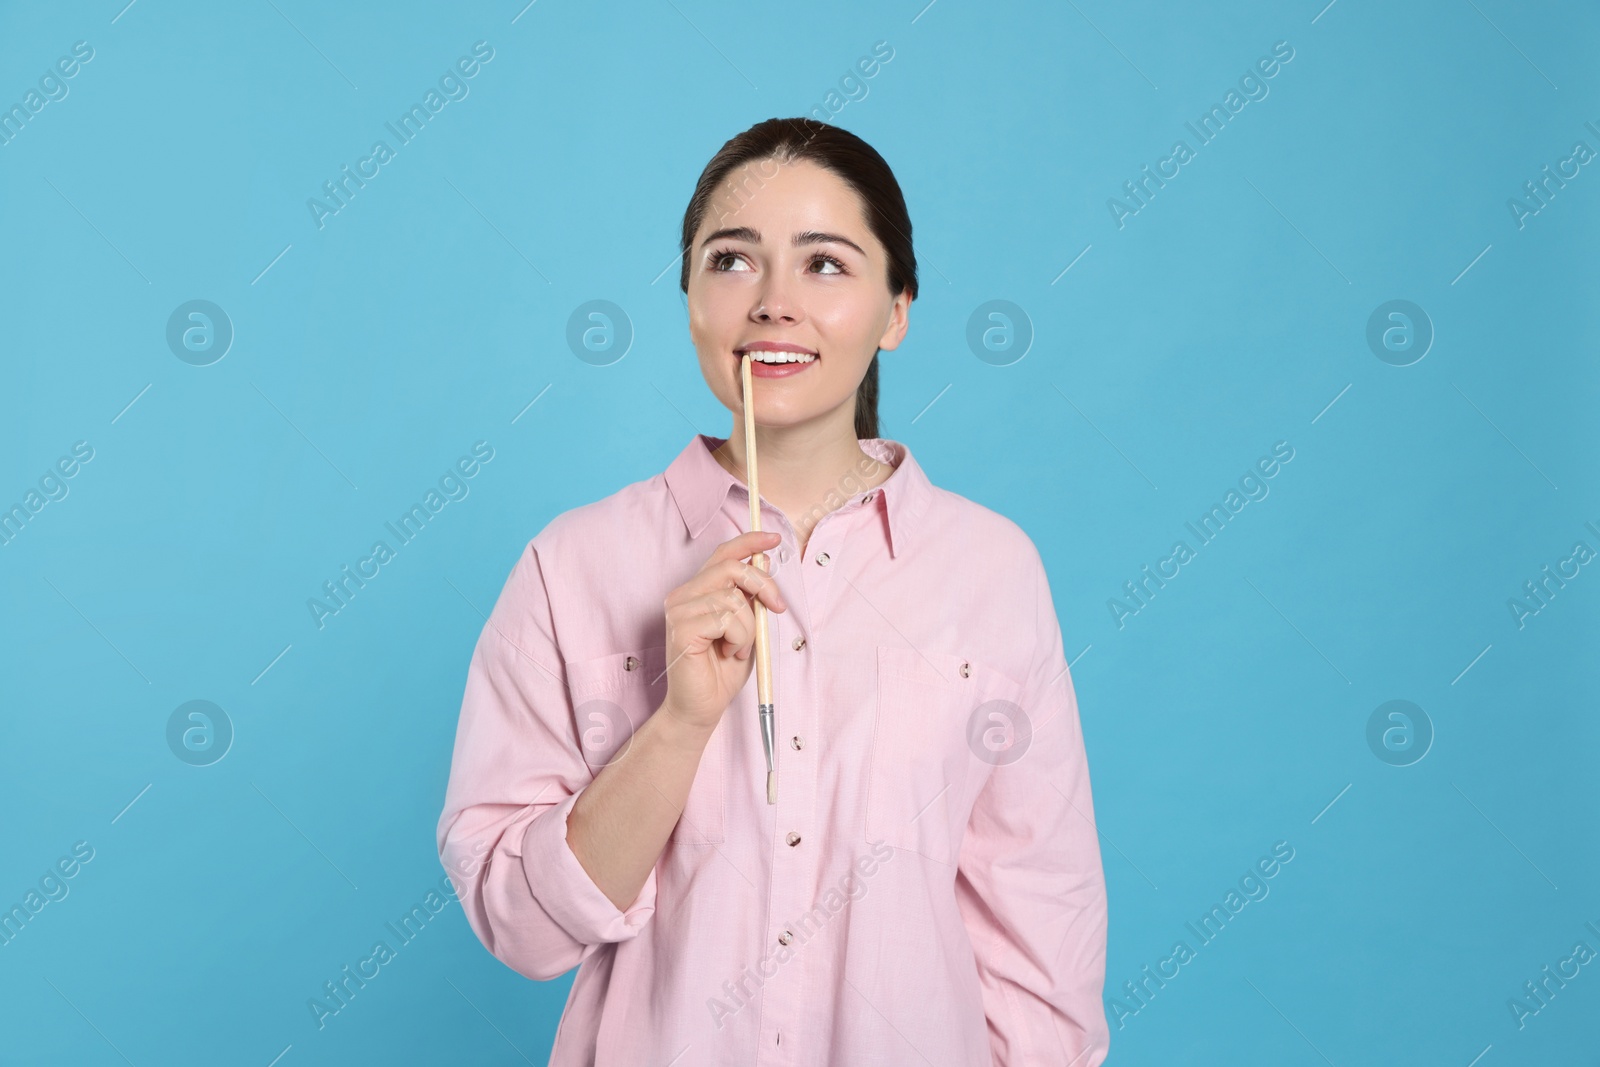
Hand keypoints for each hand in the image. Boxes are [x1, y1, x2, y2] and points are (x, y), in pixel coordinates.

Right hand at [660, 530, 787, 733]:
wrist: (702, 707)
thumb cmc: (722, 670)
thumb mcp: (746, 627)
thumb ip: (750, 599)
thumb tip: (763, 565)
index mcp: (697, 591)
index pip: (722, 554)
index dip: (749, 541)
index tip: (774, 538)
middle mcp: (683, 595)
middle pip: (731, 567)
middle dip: (763, 585)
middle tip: (778, 607)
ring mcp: (679, 610)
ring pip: (734, 598)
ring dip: (749, 628)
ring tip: (738, 648)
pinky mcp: (682, 628)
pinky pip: (727, 619)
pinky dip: (739, 639)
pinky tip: (728, 654)